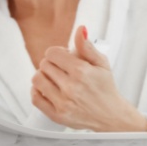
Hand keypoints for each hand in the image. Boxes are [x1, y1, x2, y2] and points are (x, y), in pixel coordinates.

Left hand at [32, 26, 146, 131]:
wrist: (111, 116)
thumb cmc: (106, 89)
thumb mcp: (102, 64)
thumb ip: (87, 47)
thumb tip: (80, 30)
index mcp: (81, 72)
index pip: (52, 53)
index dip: (57, 53)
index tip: (63, 57)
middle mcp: (71, 87)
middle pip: (44, 65)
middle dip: (52, 64)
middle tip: (62, 69)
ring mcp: (63, 103)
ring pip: (37, 79)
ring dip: (44, 76)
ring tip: (54, 79)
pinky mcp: (57, 115)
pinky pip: (35, 98)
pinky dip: (37, 91)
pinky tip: (47, 89)